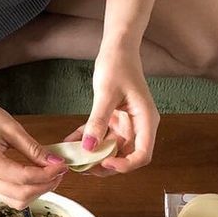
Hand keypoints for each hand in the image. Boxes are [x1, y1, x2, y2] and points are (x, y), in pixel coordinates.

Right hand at [0, 95, 67, 208]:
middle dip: (45, 186)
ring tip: (50, 174)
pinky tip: (36, 176)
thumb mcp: (10, 127)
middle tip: (60, 171)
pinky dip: (26, 190)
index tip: (62, 165)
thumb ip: (33, 148)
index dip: (48, 174)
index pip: (24, 178)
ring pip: (16, 201)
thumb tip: (54, 162)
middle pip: (21, 196)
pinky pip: (9, 196)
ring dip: (37, 191)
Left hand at [72, 46, 158, 175]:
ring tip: (74, 158)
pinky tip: (71, 142)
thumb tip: (89, 148)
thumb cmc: (118, 66)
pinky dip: (88, 140)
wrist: (117, 49)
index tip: (104, 164)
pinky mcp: (115, 120)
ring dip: (94, 155)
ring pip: (112, 149)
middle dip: (105, 165)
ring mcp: (127, 124)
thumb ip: (98, 121)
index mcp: (146, 120)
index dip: (125, 165)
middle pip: (126, 156)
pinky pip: (102, 136)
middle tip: (83, 167)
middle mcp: (139, 126)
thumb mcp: (106, 94)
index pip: (142, 155)